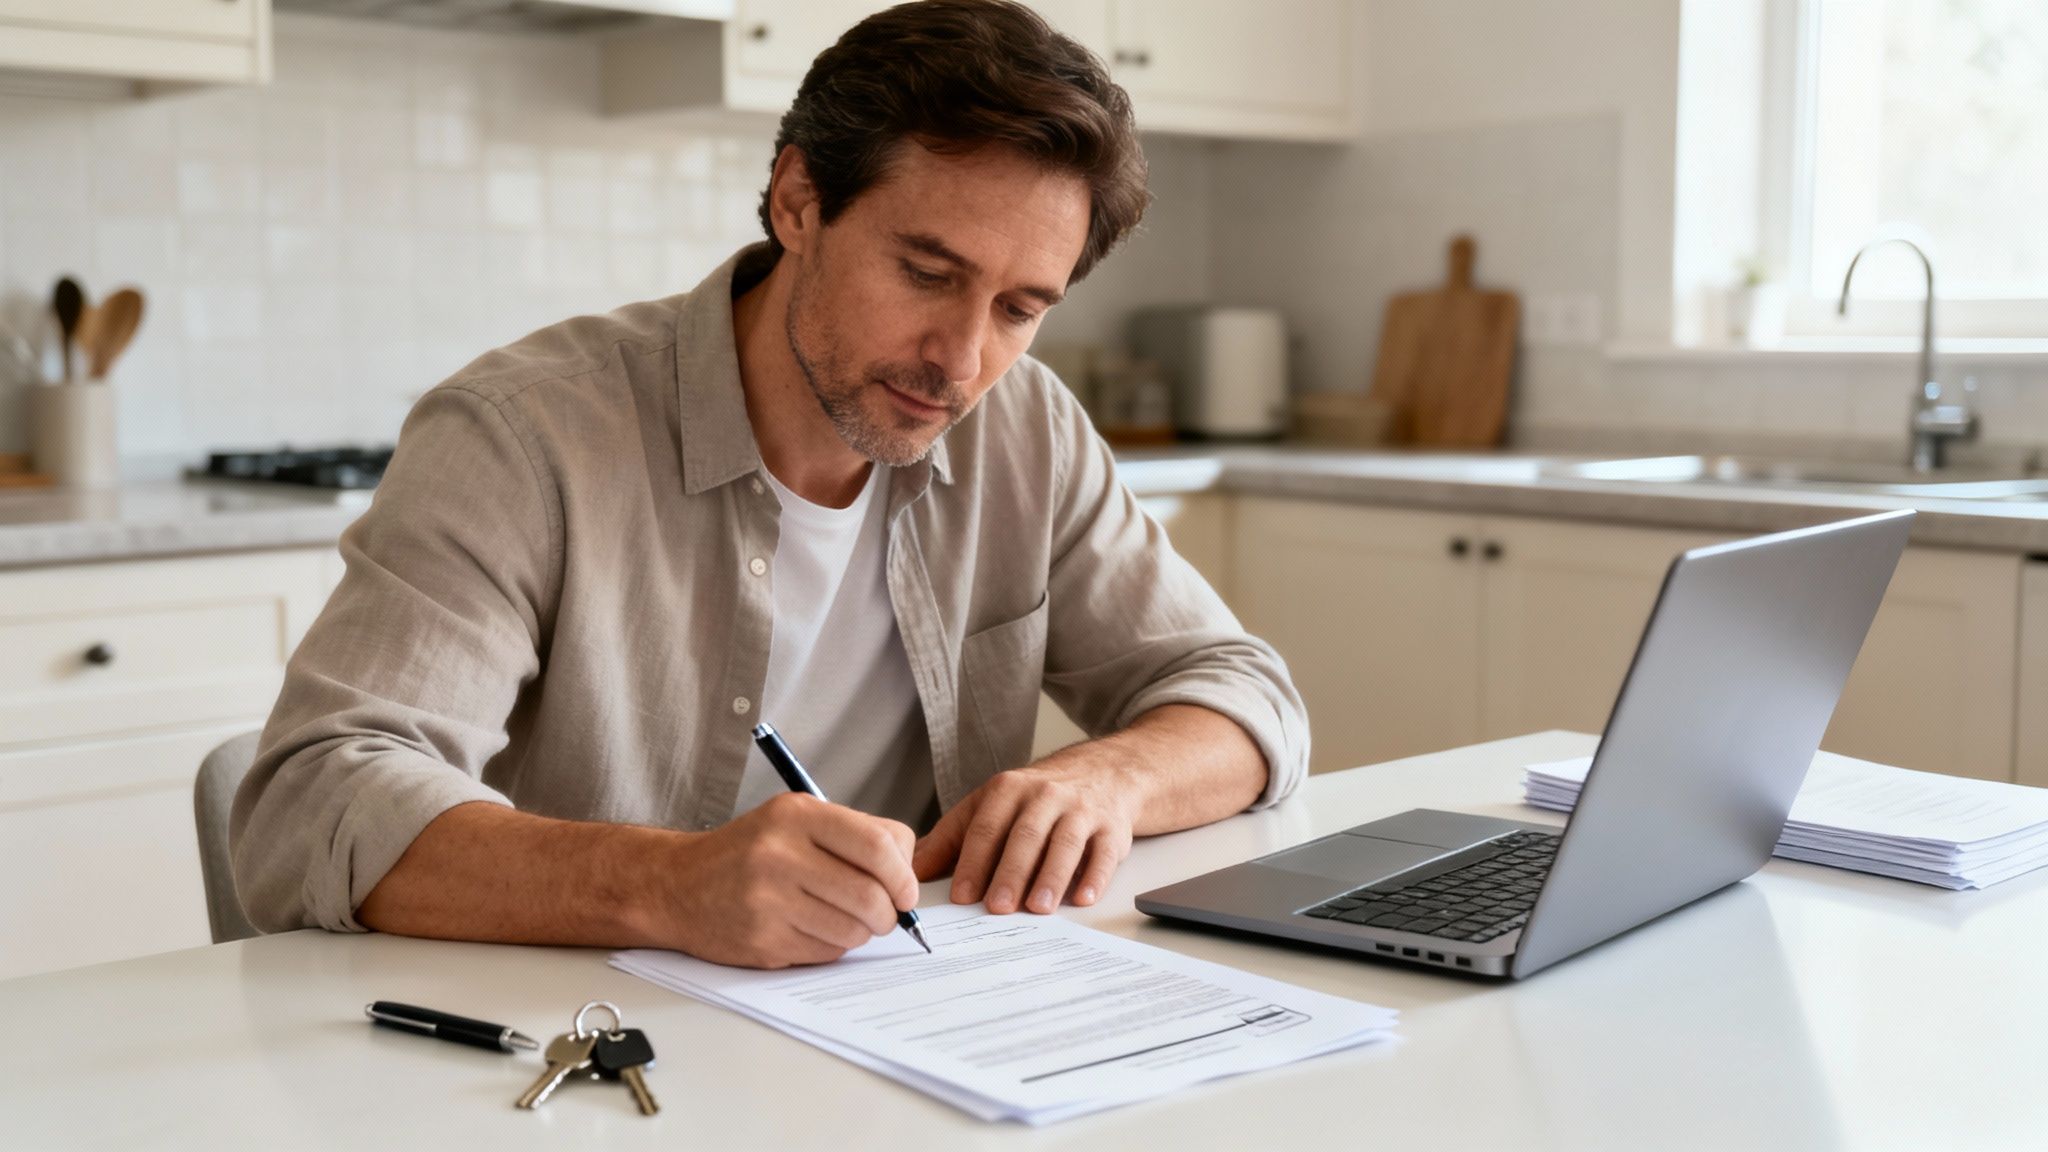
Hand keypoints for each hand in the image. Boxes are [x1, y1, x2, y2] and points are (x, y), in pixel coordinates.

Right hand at [663, 793, 918, 967]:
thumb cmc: (748, 852)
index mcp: (795, 816)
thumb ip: (852, 836)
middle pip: (871, 895)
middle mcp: (780, 854)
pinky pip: (826, 953)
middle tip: (885, 915)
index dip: (903, 875)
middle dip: (889, 913)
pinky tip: (812, 929)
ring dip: (861, 932)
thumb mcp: (794, 820)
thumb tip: (908, 873)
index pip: (878, 846)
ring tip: (843, 919)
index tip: (905, 890)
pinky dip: (832, 946)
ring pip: (853, 930)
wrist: (677, 886)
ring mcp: (768, 901)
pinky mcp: (762, 941)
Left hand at [912, 753, 1136, 914]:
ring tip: (1037, 907)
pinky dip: (1095, 876)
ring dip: (1051, 876)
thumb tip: (914, 870)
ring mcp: (1082, 810)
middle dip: (1010, 872)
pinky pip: (1104, 852)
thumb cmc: (1036, 798)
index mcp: (1009, 790)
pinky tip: (1083, 897)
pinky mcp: (1112, 828)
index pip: (987, 827)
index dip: (973, 862)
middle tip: (997, 907)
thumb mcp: (990, 805)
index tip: (962, 895)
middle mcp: (1046, 796)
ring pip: (1065, 843)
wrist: (1102, 773)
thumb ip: (952, 838)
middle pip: (1025, 836)